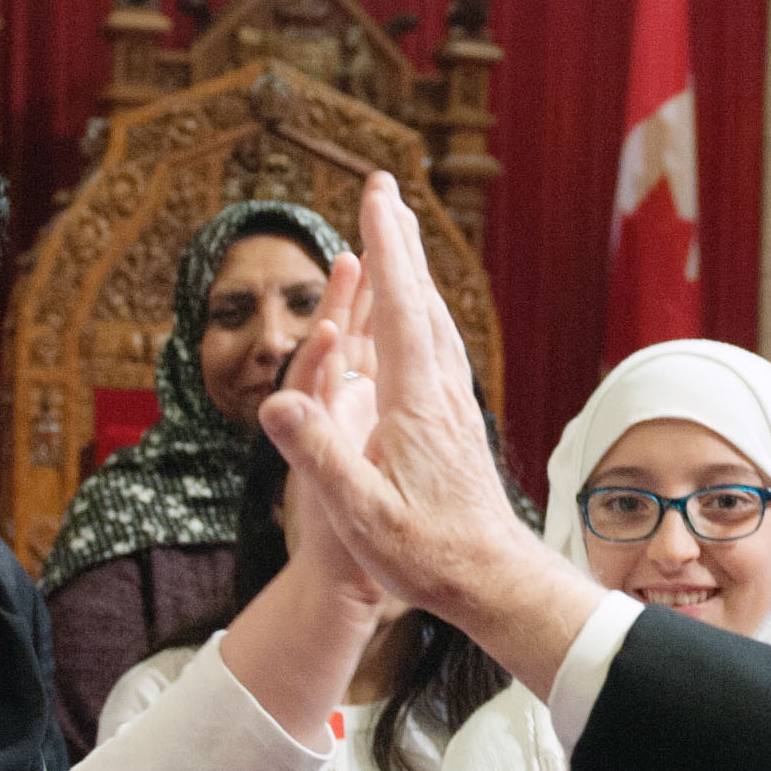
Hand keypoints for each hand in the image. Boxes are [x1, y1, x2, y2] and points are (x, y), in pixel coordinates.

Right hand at [261, 175, 594, 689]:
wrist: (493, 580)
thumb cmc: (428, 554)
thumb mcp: (362, 513)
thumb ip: (320, 456)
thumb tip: (277, 401)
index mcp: (416, 402)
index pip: (400, 307)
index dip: (386, 248)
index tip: (375, 196)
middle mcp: (442, 391)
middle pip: (422, 299)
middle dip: (400, 241)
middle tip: (385, 190)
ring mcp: (455, 404)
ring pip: (436, 320)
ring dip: (415, 272)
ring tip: (400, 238)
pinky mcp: (459, 421)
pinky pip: (439, 347)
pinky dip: (425, 312)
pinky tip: (422, 318)